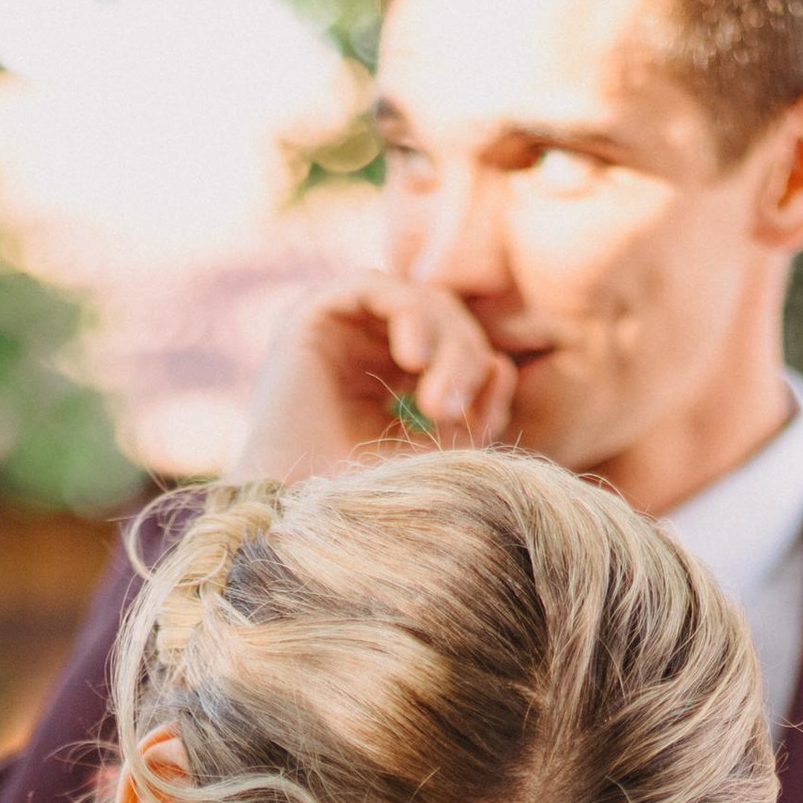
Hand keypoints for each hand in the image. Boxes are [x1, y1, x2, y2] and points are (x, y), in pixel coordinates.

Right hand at [236, 275, 514, 480]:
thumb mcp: (438, 453)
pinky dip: (407, 313)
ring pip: (417, 299)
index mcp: (387, 375)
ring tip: (439, 403)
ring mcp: (336, 328)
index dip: (476, 373)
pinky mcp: (311, 315)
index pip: (453, 345)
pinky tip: (416, 359)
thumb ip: (474, 413)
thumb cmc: (363, 498)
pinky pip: (375, 285)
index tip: (478, 423)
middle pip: (442, 318)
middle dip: (464, 357)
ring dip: (444, 342)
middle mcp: (360, 345)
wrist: (299, 517)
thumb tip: (503, 365)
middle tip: (456, 413)